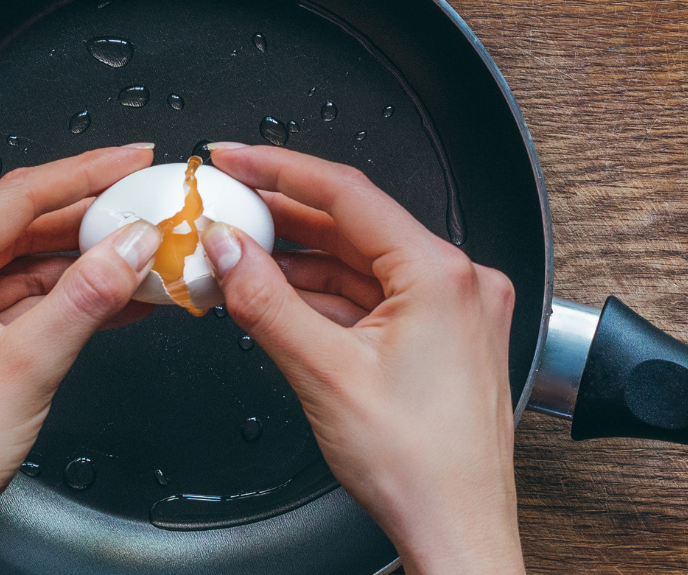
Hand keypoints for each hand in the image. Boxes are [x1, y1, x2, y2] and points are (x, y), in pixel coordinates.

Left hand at [0, 143, 160, 574]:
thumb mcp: (28, 366)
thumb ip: (86, 295)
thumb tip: (128, 246)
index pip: (16, 196)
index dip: (84, 173)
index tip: (130, 161)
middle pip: (15, 230)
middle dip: (86, 224)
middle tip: (143, 210)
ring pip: (13, 270)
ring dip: (75, 267)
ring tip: (138, 261)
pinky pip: (5, 307)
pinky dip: (54, 303)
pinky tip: (103, 302)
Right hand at [203, 143, 525, 574]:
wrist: (457, 530)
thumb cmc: (421, 468)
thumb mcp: (324, 373)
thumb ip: (266, 300)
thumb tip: (229, 249)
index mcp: (442, 274)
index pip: (348, 193)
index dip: (280, 169)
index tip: (235, 157)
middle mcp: (460, 282)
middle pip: (355, 225)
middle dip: (284, 215)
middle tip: (226, 200)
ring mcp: (456, 311)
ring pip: (363, 262)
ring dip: (301, 258)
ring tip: (239, 250)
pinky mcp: (445, 339)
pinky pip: (376, 296)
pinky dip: (326, 294)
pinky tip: (280, 293)